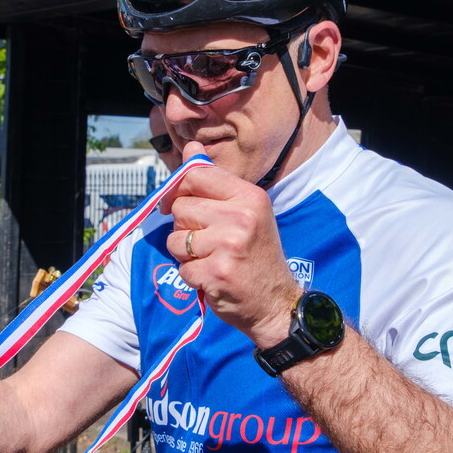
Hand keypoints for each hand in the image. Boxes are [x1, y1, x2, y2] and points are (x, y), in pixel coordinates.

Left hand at [166, 142, 301, 347]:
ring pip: (176, 238)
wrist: (276, 303)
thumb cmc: (257, 255)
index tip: (178, 204)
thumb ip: (215, 182)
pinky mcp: (216, 273)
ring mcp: (228, 246)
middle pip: (181, 208)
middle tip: (208, 241)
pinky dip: (192, 276)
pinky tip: (213, 277)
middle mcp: (241, 217)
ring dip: (186, 253)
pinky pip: (182, 267)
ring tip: (211, 259)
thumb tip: (190, 148)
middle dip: (185, 227)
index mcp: (249, 196)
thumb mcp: (246, 212)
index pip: (196, 176)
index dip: (179, 190)